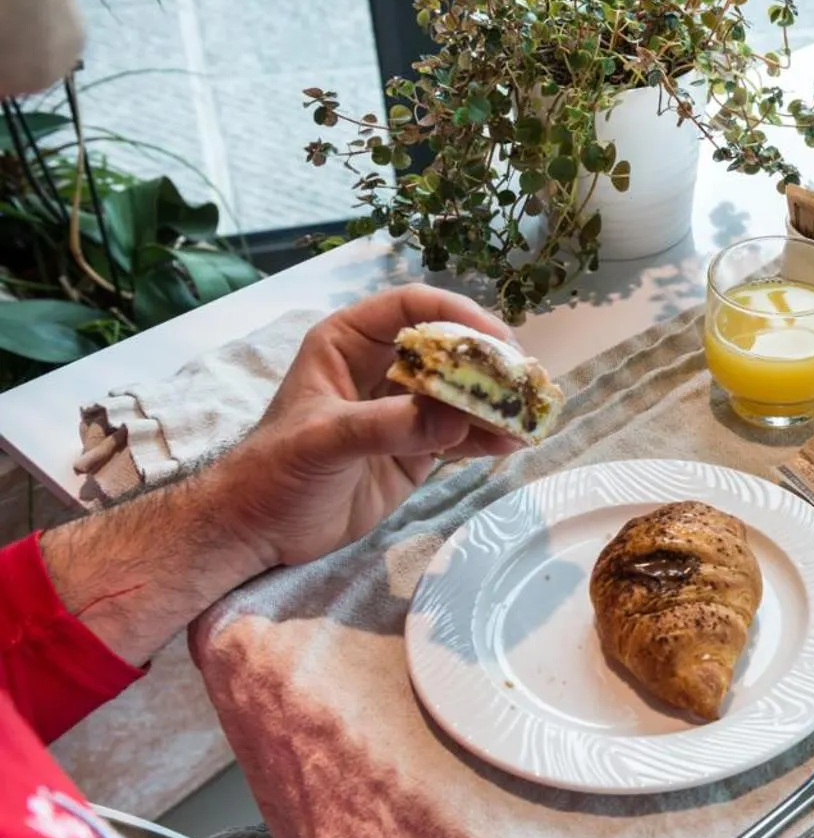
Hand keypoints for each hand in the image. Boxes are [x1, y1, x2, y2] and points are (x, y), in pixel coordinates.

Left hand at [214, 285, 525, 567]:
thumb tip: (455, 417)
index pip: (410, 307)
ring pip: (460, 392)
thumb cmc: (275, 471)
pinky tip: (513, 442)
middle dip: (488, 361)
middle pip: (447, 348)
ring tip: (529, 414)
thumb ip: (389, 426)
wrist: (260, 530)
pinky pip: (461, 433)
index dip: (456, 314)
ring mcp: (402, 409)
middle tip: (524, 378)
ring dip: (496, 401)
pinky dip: (488, 436)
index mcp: (349, 343)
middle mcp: (381, 367)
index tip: (495, 336)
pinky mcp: (417, 447)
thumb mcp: (325, 441)